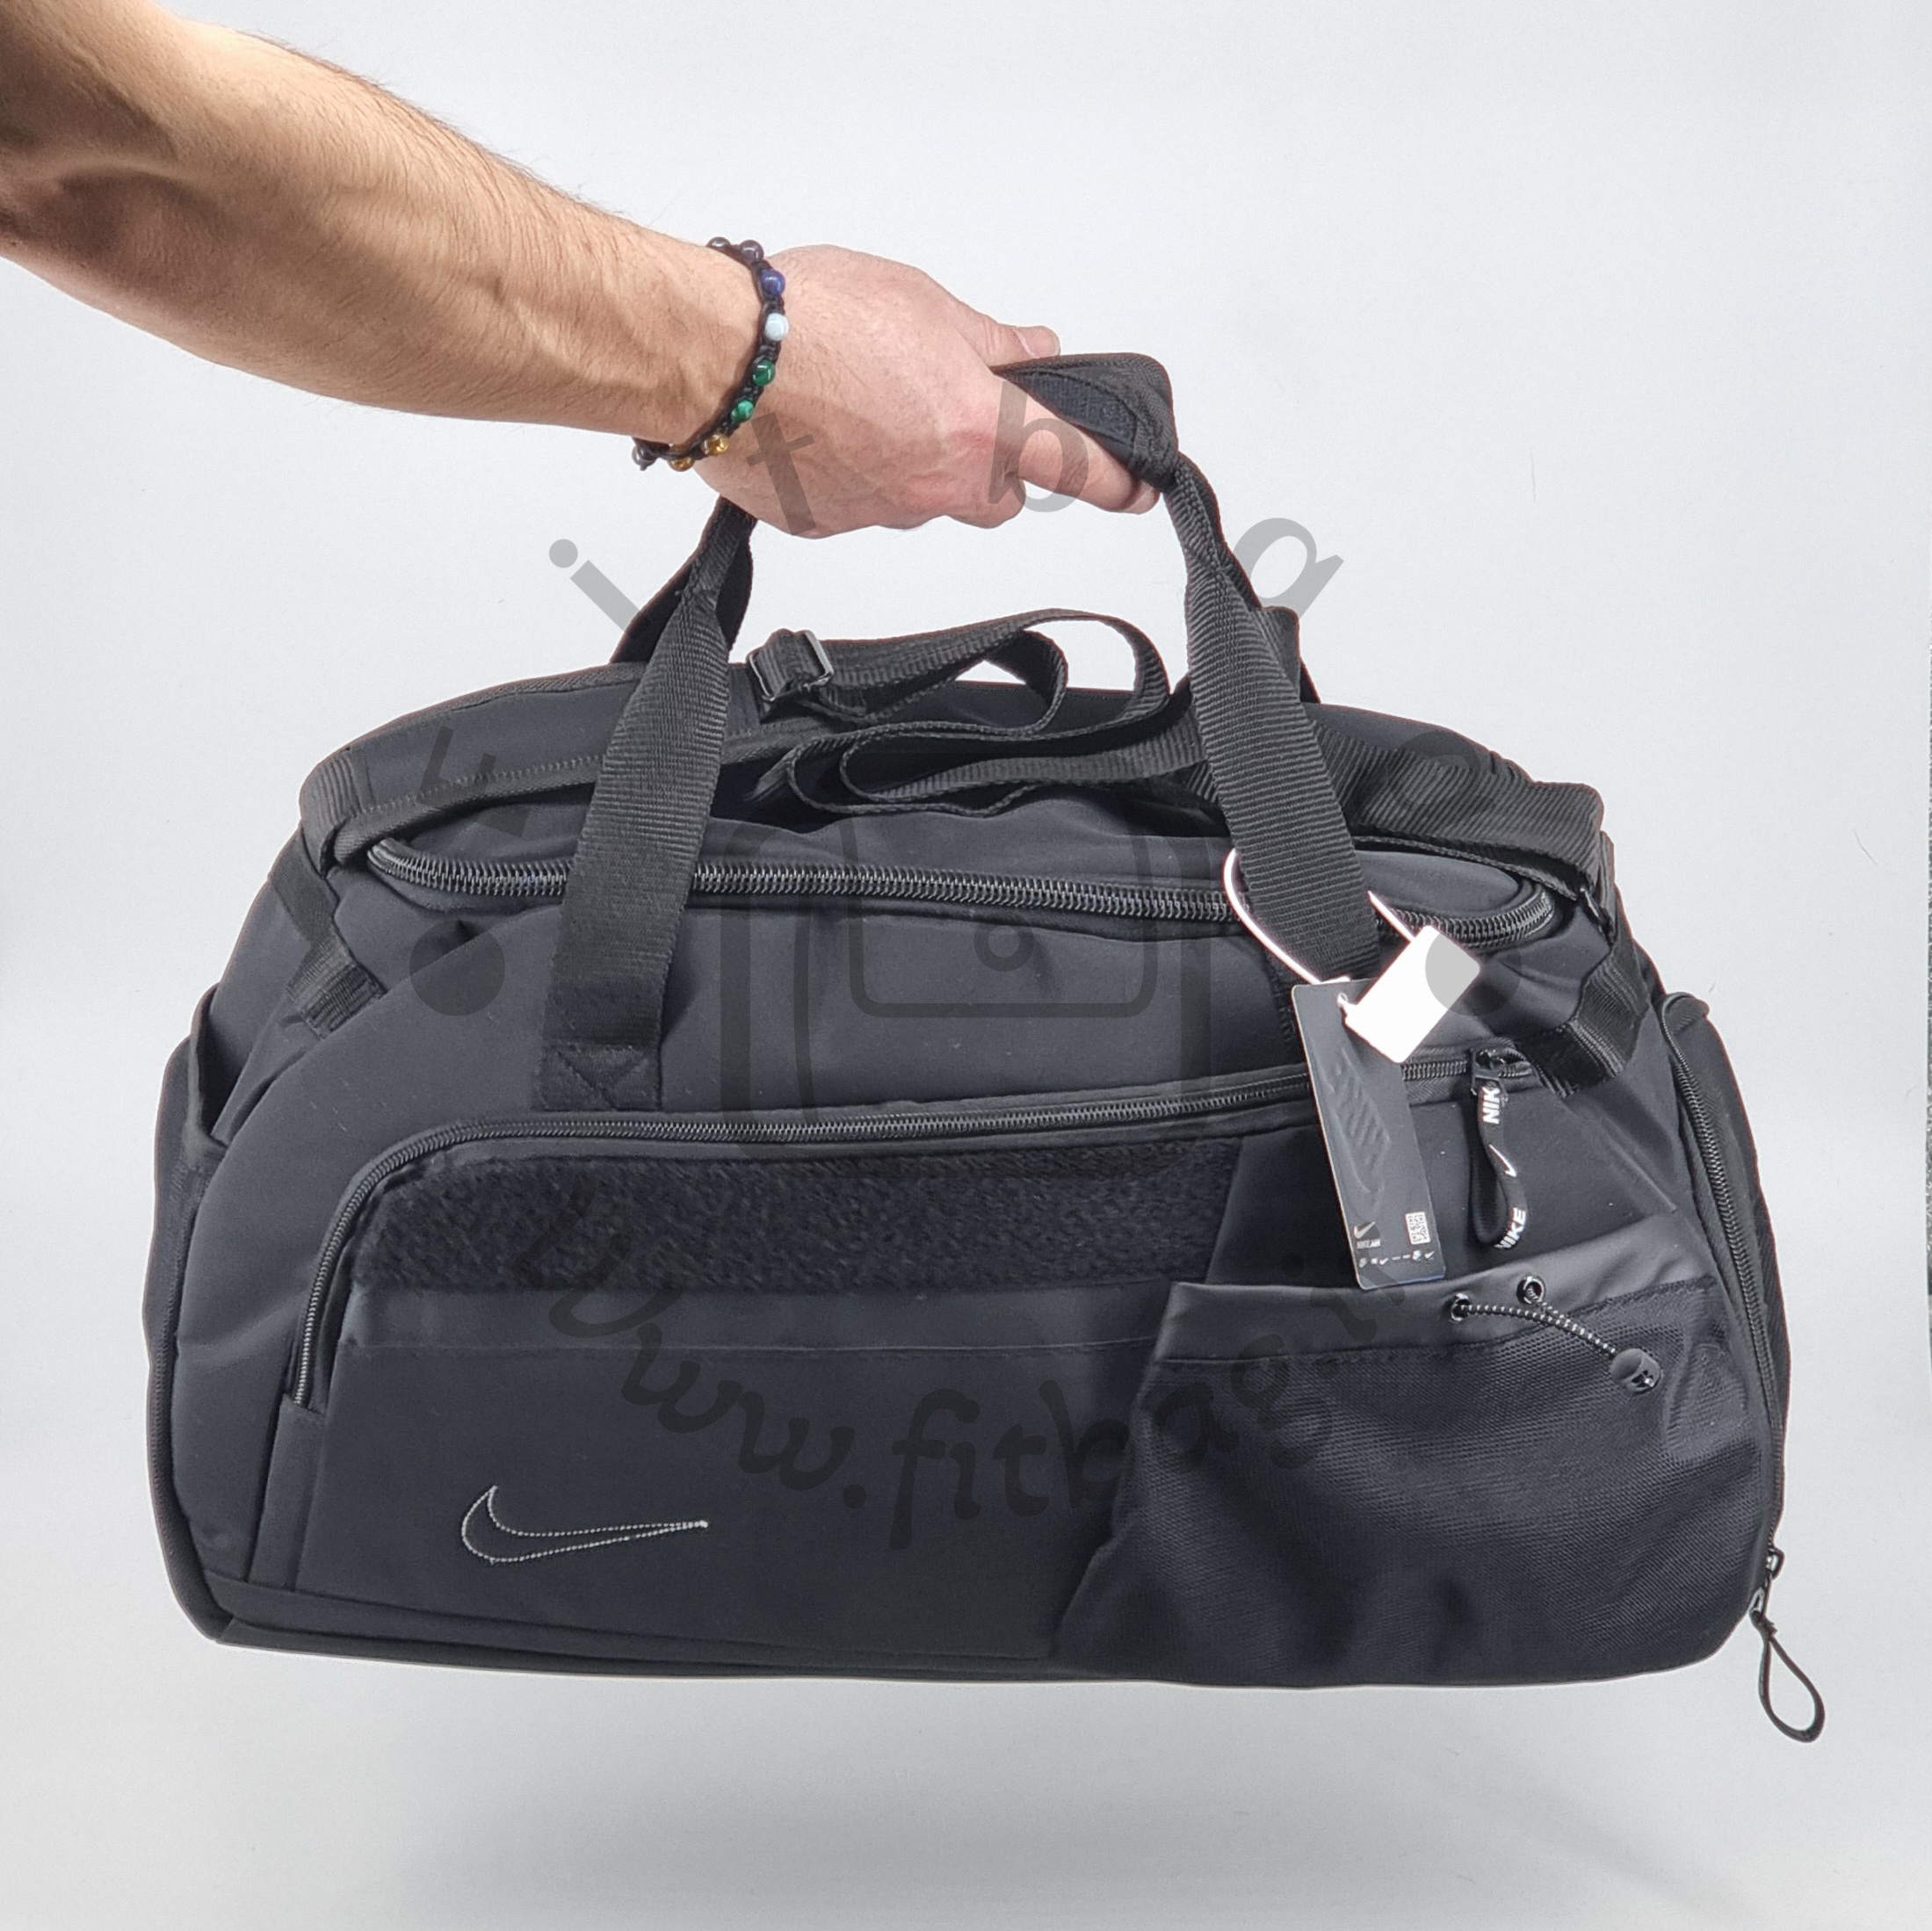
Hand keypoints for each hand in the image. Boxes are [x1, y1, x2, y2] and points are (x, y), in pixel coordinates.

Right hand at [693, 245, 1159, 536]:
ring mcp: (879, 513)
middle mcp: (936, 484)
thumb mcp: (925, 302)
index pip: (1072, 464)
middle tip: (950, 409)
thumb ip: (989, 341)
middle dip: (988, 462)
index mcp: (978, 427)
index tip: (1135, 489)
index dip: (1113, 480)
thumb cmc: (812, 319)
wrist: (714, 356)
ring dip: (910, 460)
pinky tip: (815, 426)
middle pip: (994, 495)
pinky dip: (848, 471)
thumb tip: (1032, 351)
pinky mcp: (823, 524)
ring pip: (921, 498)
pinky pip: (856, 503)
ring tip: (861, 399)